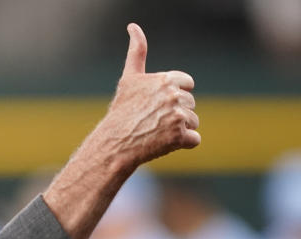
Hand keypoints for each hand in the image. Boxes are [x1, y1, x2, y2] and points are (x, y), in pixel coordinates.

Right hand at [42, 23, 199, 238]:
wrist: (113, 145)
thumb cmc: (120, 113)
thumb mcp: (129, 79)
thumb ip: (137, 51)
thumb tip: (133, 25)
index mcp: (165, 79)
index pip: (187, 85)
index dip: (173, 96)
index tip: (154, 104)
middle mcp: (173, 96)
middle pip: (190, 104)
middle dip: (175, 114)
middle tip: (152, 122)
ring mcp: (178, 116)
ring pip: (193, 122)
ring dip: (178, 130)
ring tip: (155, 133)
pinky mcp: (180, 136)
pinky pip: (193, 140)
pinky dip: (181, 144)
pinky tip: (163, 144)